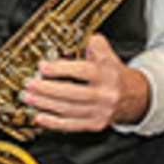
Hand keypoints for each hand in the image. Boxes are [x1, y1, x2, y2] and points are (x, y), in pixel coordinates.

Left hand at [21, 31, 148, 133]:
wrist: (134, 97)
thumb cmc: (114, 74)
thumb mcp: (108, 54)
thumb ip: (94, 43)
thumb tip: (78, 37)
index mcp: (107, 74)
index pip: (82, 71)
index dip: (60, 69)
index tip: (43, 67)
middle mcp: (105, 94)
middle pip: (72, 93)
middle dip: (47, 89)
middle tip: (30, 84)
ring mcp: (100, 111)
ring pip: (68, 110)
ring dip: (45, 104)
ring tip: (29, 98)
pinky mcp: (95, 124)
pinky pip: (71, 125)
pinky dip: (53, 122)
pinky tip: (40, 116)